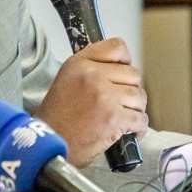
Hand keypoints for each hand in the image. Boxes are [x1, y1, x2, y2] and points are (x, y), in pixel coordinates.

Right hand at [34, 38, 147, 167]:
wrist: (50, 144)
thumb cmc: (57, 117)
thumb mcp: (67, 79)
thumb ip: (90, 68)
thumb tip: (120, 68)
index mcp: (79, 63)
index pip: (117, 47)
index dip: (124, 61)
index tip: (121, 74)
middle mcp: (92, 75)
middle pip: (133, 74)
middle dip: (130, 90)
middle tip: (120, 103)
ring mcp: (105, 96)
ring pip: (139, 96)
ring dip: (135, 109)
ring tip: (123, 118)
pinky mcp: (114, 118)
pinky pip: (141, 118)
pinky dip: (139, 127)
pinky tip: (130, 132)